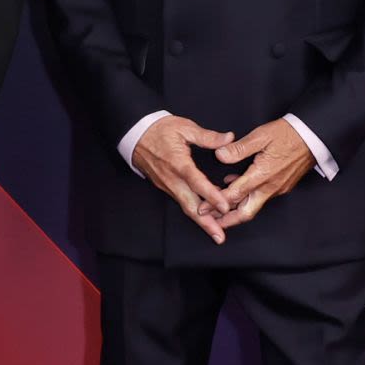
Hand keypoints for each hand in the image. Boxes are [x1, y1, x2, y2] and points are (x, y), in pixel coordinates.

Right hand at [132, 116, 235, 244]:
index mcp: (178, 163)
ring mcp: (167, 185)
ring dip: (201, 221)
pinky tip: (206, 215)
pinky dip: (194, 211)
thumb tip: (228, 138)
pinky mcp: (165, 187)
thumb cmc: (159, 130)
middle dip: (205, 223)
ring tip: (216, 232)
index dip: (211, 196)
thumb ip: (207, 136)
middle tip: (220, 236)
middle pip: (190, 205)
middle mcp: (172, 179)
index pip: (196, 182)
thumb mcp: (184, 127)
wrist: (135, 135)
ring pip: (186, 207)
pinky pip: (181, 201)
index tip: (225, 206)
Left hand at [210, 118, 313, 229]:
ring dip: (236, 209)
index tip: (201, 208)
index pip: (234, 195)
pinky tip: (236, 186)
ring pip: (253, 206)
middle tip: (210, 222)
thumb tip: (220, 156)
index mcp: (262, 175)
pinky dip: (247, 198)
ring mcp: (277, 188)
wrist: (315, 136)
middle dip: (227, 220)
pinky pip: (261, 197)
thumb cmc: (289, 134)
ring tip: (218, 208)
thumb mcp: (261, 136)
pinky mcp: (282, 186)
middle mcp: (270, 187)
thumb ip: (239, 148)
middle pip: (245, 212)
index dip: (215, 204)